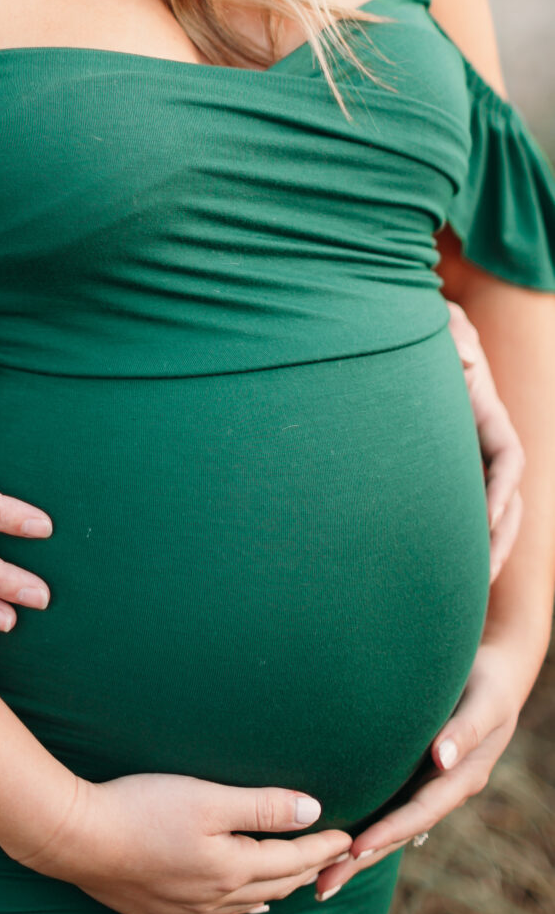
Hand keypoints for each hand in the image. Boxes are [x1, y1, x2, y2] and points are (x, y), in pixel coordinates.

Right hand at [20, 773, 351, 913]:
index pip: (292, 858)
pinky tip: (246, 903)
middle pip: (276, 883)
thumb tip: (313, 811)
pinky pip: (219, 913)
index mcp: (232, 867)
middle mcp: (216, 895)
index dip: (322, 846)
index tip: (349, 837)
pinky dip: (244, 904)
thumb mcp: (206, 798)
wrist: (78, 839)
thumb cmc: (141, 808)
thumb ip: (261, 806)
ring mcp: (188, 907)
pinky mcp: (161, 910)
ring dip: (280, 889)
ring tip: (299, 881)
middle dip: (310, 868)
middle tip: (334, 857)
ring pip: (249, 902)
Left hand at [314, 636, 528, 899]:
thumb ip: (464, 730)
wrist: (492, 672)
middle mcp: (439, 789)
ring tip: (314, 878)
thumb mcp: (484, 704)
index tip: (355, 850)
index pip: (418, 813)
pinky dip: (357, 823)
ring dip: (353, 853)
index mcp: (460, 779)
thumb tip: (442, 758)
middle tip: (320, 886)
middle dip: (360, 860)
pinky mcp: (409, 773)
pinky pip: (381, 804)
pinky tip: (327, 837)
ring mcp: (423, 785)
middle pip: (396, 832)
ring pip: (385, 825)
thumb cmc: (486, 683)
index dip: (388, 833)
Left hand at [448, 300, 523, 580]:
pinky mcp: (438, 476)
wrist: (404, 336)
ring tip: (463, 589)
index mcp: (489, 417)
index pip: (509, 459)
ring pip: (485, 516)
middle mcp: (483, 445)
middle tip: (481, 574)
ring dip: (481, 550)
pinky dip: (451, 541)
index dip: (502, 490)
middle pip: (506, 501)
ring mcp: (465, 464)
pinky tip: (432, 572)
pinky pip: (453, 514)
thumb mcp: (444, 324)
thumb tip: (464, 360)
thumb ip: (455, 334)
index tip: (488, 517)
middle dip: (498, 539)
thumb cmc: (427, 329)